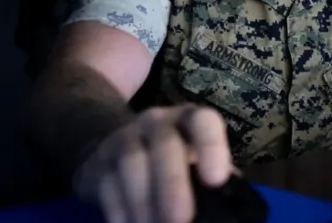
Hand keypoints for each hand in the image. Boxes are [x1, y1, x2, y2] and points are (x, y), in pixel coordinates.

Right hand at [72, 104, 234, 222]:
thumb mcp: (195, 157)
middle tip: (181, 220)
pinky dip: (120, 211)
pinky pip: (107, 185)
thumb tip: (232, 208)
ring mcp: (124, 138)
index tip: (216, 181)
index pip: (203, 121)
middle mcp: (157, 122)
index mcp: (190, 119)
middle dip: (173, 184)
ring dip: (144, 202)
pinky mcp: (98, 162)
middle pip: (165, 145)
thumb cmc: (173, 157)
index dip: (211, 146)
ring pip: (132, 164)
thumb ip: (213, 175)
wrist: (115, 146)